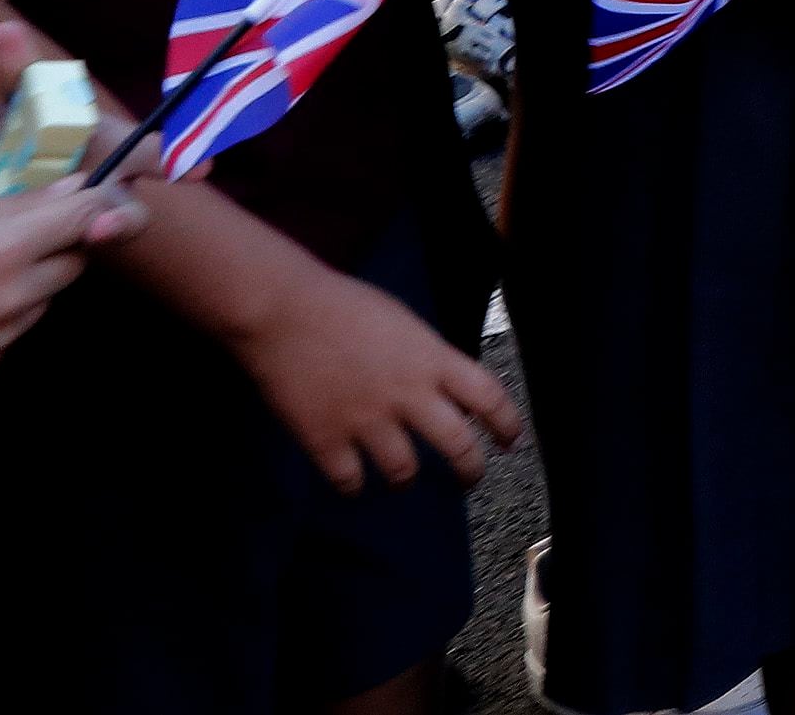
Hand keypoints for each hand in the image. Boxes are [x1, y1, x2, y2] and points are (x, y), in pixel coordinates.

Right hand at [228, 255, 524, 491]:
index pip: (489, 397)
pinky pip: (350, 481)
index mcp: (432, 359)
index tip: (512, 441)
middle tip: (470, 479)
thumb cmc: (344, 306)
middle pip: (457, 445)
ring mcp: (366, 420)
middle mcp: (407, 393)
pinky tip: (353, 480)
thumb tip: (448, 395)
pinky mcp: (324, 439)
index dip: (507, 424)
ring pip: (403, 472)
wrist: (282, 310)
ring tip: (402, 480)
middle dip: (470, 469)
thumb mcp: (405, 326)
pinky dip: (354, 487)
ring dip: (405, 481)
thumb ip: (429, 360)